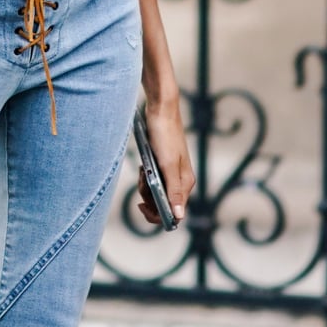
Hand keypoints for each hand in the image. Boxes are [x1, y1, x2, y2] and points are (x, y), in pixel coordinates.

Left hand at [137, 88, 194, 227]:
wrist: (160, 110)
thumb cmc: (165, 136)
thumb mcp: (168, 166)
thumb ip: (174, 192)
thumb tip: (179, 217)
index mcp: (186, 183)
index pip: (174, 213)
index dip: (157, 214)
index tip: (142, 205)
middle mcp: (181, 181)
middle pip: (162, 203)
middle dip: (148, 197)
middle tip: (141, 180)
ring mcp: (172, 172)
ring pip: (155, 191)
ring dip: (144, 185)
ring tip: (141, 169)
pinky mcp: (163, 164)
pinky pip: (152, 179)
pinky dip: (144, 176)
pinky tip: (142, 165)